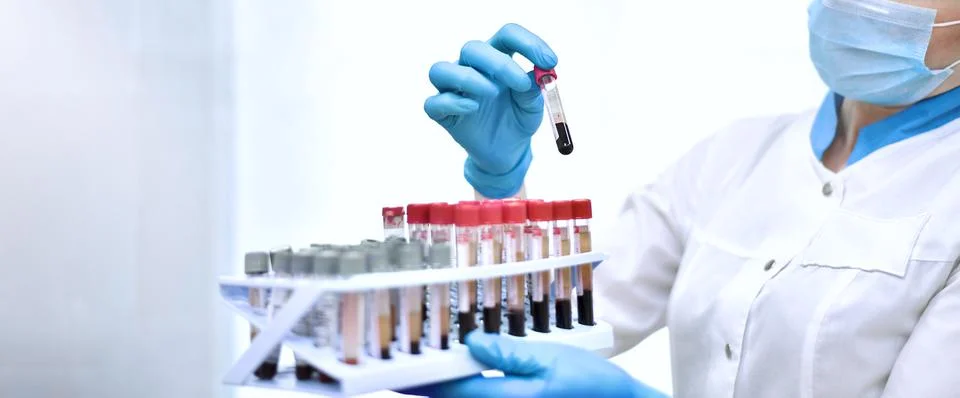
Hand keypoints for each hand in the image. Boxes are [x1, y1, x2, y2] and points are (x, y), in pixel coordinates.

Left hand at [398, 331, 669, 397]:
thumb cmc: (592, 385)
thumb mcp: (552, 359)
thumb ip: (508, 354)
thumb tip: (471, 344)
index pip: (446, 390)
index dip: (415, 377)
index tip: (391, 365)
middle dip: (422, 384)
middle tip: (398, 363)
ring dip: (441, 389)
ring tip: (421, 368)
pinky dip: (461, 392)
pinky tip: (459, 377)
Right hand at [424, 23, 557, 198]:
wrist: (507, 152)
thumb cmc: (518, 120)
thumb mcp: (533, 106)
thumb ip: (533, 90)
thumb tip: (535, 76)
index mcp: (496, 58)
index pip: (506, 35)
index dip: (528, 43)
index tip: (550, 61)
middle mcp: (471, 68)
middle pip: (472, 48)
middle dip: (499, 63)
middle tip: (522, 83)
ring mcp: (453, 90)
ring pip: (442, 70)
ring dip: (469, 78)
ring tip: (494, 92)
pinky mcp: (442, 114)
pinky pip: (434, 103)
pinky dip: (452, 103)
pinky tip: (474, 108)